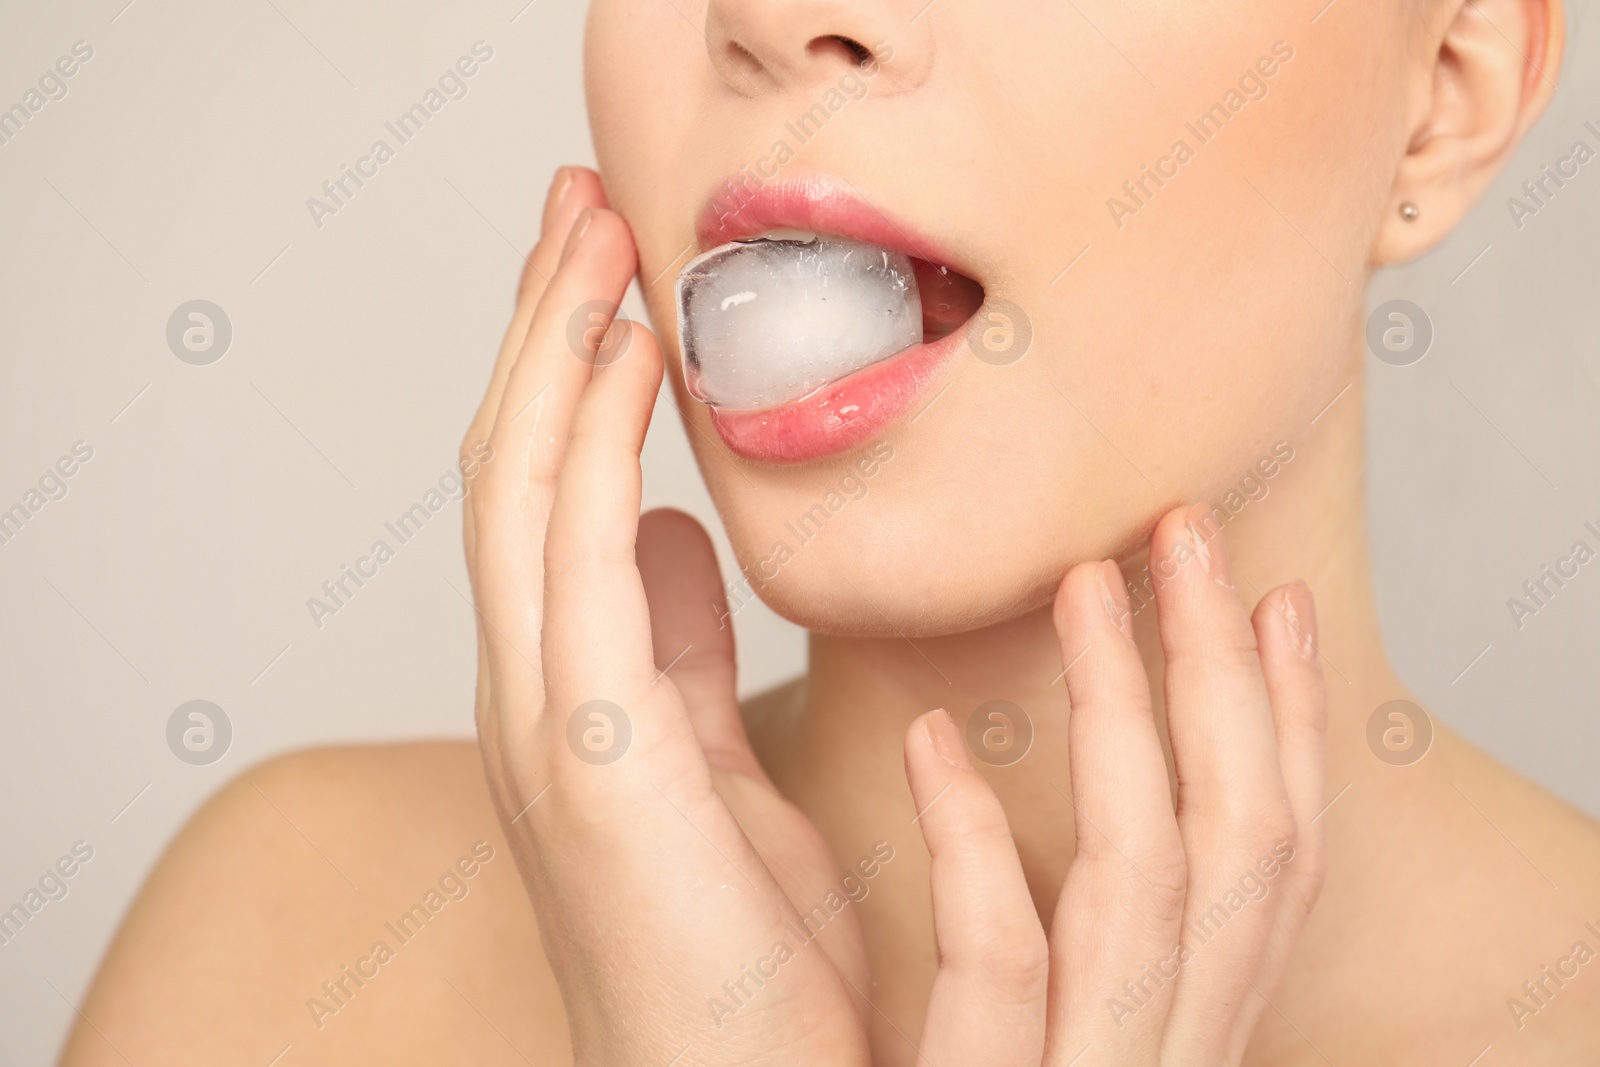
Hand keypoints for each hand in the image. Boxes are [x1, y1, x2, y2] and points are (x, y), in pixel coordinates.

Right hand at [461, 167, 872, 1065]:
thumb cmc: (741, 961)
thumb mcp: (715, 771)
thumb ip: (677, 652)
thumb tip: (670, 535)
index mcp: (569, 695)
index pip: (548, 496)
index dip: (566, 373)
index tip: (609, 273)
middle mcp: (533, 696)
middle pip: (516, 469)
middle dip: (544, 329)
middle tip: (582, 208)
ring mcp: (545, 727)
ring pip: (520, 494)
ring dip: (553, 353)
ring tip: (594, 238)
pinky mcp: (593, 762)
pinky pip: (574, 563)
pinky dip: (587, 446)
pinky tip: (624, 356)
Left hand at [902, 506, 1325, 1065]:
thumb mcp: (1051, 1045)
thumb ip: (1079, 958)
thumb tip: (1101, 812)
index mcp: (1182, 1034)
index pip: (1276, 870)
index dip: (1295, 729)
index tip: (1281, 601)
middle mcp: (1162, 1061)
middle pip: (1238, 847)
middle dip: (1225, 673)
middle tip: (1189, 530)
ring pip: (1144, 878)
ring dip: (1124, 707)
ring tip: (1083, 581)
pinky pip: (1000, 954)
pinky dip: (972, 832)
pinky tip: (932, 735)